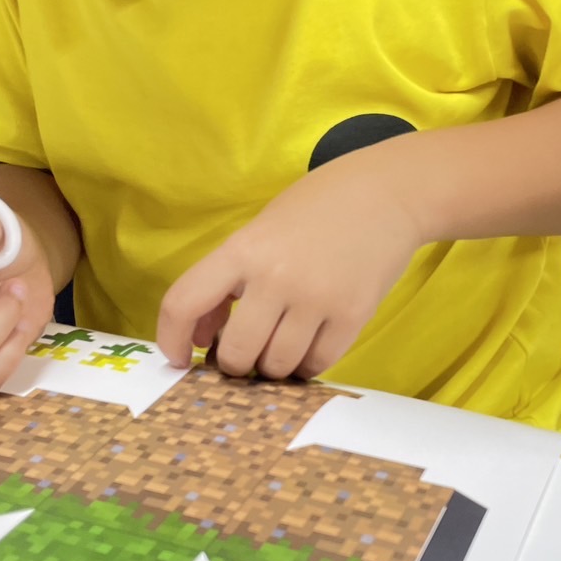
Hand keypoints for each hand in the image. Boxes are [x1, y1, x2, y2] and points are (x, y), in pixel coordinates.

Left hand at [158, 155, 421, 378]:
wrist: (389, 193)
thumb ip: (227, 281)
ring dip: (273, 367)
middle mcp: (275, 277)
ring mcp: (316, 299)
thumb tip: (202, 338)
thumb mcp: (260, 231)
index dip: (171, 339)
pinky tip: (309, 346)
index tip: (178, 358)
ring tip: (280, 346)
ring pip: (278, 365)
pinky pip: (317, 364)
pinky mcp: (352, 316)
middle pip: (237, 353)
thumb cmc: (317, 209)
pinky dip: (307, 365)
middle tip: (245, 354)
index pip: (183, 302)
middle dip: (234, 364)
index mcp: (242, 250)